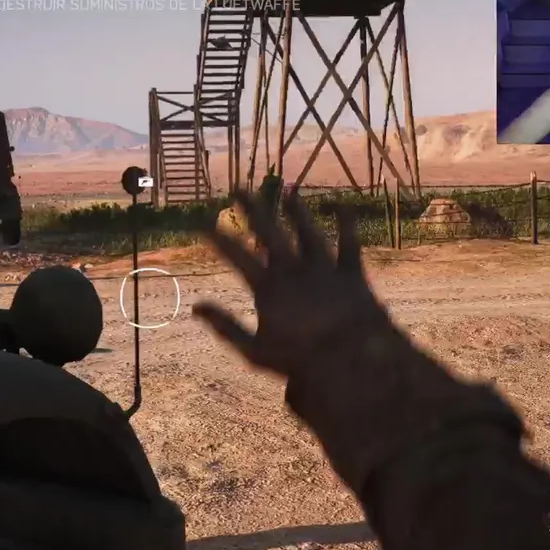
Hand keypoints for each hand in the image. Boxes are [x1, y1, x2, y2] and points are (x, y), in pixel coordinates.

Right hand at [194, 191, 491, 483]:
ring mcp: (323, 267)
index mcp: (268, 286)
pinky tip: (342, 205)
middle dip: (252, 207)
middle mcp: (293, 268)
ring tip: (287, 191)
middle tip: (239, 188)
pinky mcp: (351, 271)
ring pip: (307, 229)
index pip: (237, 255)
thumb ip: (225, 327)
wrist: (353, 360)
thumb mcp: (254, 351)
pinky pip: (349, 240)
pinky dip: (346, 221)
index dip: (219, 238)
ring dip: (296, 209)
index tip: (204, 222)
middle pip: (269, 230)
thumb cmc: (300, 360)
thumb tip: (195, 308)